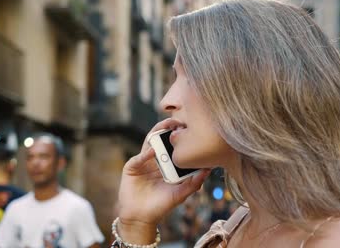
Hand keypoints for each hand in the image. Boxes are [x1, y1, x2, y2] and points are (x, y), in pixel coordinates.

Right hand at [117, 118, 211, 240]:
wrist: (142, 218)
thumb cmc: (161, 205)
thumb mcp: (181, 193)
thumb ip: (194, 182)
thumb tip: (209, 169)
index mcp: (166, 163)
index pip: (173, 144)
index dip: (180, 135)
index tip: (191, 128)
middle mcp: (154, 159)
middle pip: (161, 138)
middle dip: (169, 128)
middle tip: (180, 121)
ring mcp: (142, 162)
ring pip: (149, 142)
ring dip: (157, 133)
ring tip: (167, 126)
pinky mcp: (131, 168)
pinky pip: (138, 158)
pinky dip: (146, 154)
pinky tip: (153, 151)